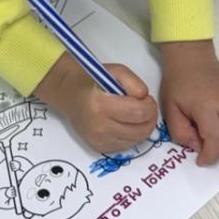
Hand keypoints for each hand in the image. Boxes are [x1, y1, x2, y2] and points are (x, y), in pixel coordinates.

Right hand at [35, 52, 157, 153]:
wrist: (68, 93)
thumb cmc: (92, 79)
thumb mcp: (115, 71)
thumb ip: (134, 82)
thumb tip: (144, 98)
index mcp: (101, 104)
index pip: (139, 112)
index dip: (150, 105)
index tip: (146, 98)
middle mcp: (99, 126)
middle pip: (140, 130)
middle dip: (150, 118)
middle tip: (145, 107)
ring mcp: (98, 140)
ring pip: (136, 140)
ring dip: (143, 127)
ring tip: (136, 114)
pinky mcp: (99, 147)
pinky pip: (126, 146)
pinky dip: (132, 136)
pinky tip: (126, 124)